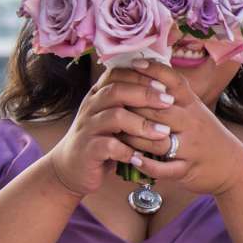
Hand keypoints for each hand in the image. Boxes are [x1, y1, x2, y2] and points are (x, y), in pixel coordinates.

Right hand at [44, 69, 174, 197]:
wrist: (73, 167)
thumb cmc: (104, 138)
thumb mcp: (115, 116)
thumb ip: (131, 101)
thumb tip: (166, 84)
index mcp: (98, 95)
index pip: (116, 74)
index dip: (141, 76)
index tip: (164, 84)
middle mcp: (90, 107)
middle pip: (116, 91)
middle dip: (145, 94)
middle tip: (168, 101)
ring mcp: (87, 128)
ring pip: (114, 116)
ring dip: (142, 124)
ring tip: (163, 132)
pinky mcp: (87, 150)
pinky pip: (108, 145)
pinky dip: (128, 150)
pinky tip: (141, 155)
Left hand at [122, 69, 242, 196]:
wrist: (233, 166)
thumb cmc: (207, 136)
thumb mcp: (196, 111)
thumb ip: (174, 97)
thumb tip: (146, 76)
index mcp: (193, 105)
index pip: (173, 81)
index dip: (153, 71)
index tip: (134, 64)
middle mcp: (193, 122)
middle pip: (157, 109)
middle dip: (131, 107)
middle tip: (110, 104)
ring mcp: (191, 146)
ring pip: (157, 139)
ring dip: (133, 138)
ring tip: (115, 134)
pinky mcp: (188, 169)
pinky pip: (164, 168)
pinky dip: (147, 165)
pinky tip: (133, 160)